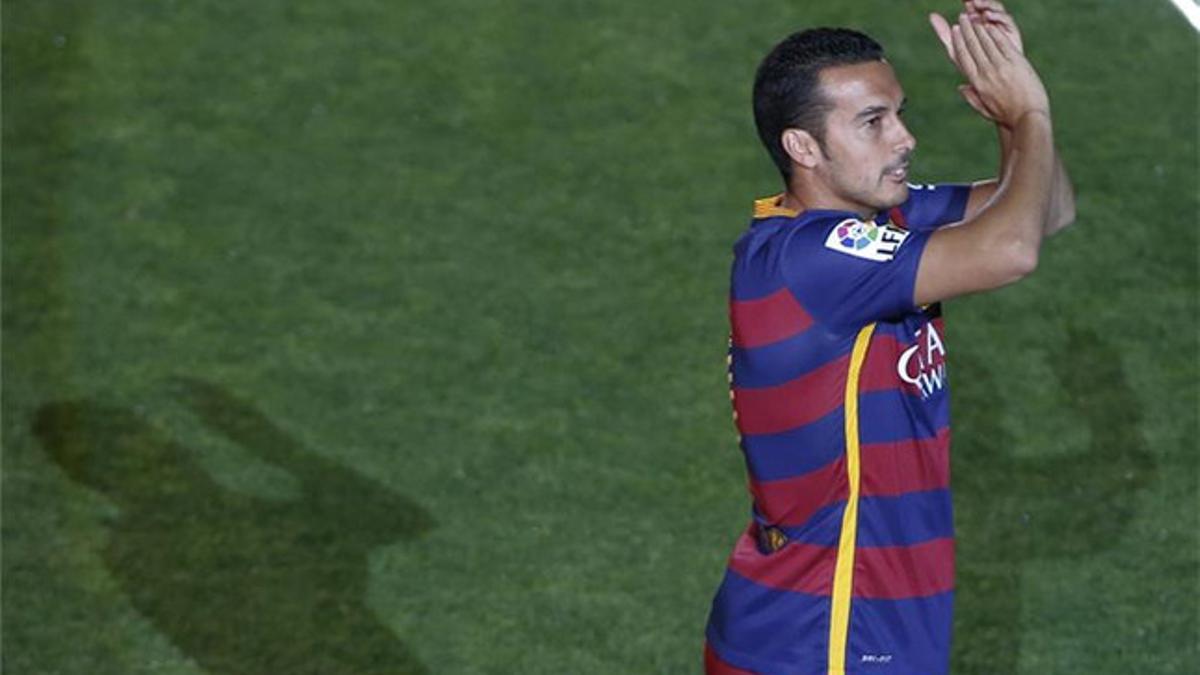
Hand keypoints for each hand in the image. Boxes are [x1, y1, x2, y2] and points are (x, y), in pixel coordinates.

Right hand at [930, 12, 1046, 126]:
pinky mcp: (1016, 62)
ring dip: (978, 29)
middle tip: (962, 19)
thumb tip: (961, 86)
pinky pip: (1002, 43)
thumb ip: (971, 97)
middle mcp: (987, 73)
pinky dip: (995, 33)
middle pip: (973, 46)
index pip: (964, 57)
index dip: (958, 42)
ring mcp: (1001, 66)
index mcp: (977, 84)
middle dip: (966, 30)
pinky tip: (990, 26)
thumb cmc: (1007, 116)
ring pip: (986, 42)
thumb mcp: (985, 109)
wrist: (1028, 117)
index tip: (955, 31)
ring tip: (974, 19)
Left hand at [932, 0, 1022, 57]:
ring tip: (975, 4)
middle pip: (984, 5)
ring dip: (986, 4)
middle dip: (975, 1)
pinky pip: (1005, 20)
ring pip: (995, 9)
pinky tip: (987, 16)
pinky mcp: (1011, 32)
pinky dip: (997, 17)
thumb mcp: (955, 48)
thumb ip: (944, 32)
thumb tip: (931, 15)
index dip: (968, 0)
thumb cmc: (973, 64)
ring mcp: (1001, 25)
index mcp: (976, 20)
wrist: (993, 79)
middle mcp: (990, 20)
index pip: (972, 4)